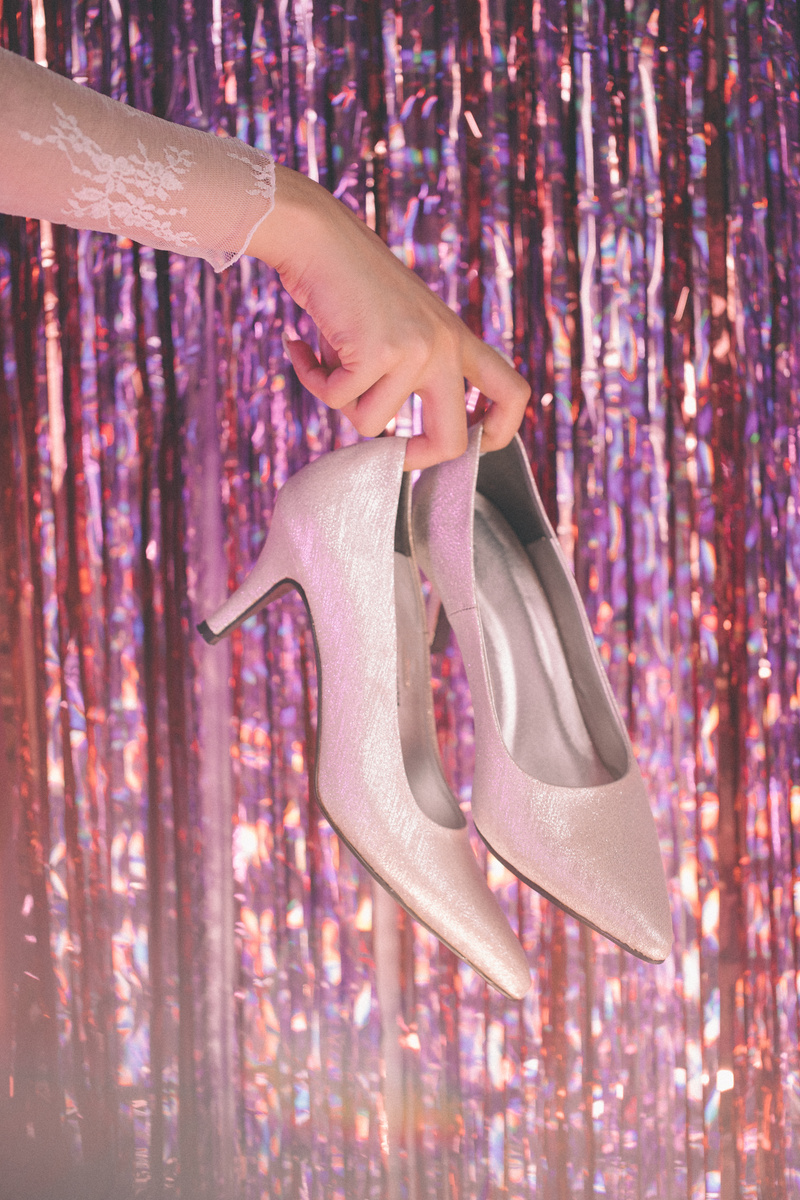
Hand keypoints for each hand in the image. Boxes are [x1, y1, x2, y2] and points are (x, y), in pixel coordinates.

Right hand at [246, 166, 529, 469]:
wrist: (318, 236)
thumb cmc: (350, 286)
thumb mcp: (399, 331)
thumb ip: (409, 378)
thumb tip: (391, 443)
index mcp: (458, 340)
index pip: (512, 393)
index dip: (499, 432)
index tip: (472, 445)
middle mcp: (446, 347)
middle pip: (452, 442)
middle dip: (415, 459)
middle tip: (389, 456)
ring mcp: (415, 350)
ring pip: (373, 425)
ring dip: (341, 401)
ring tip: (326, 362)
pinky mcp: (378, 352)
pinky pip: (337, 399)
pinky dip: (313, 378)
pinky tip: (301, 347)